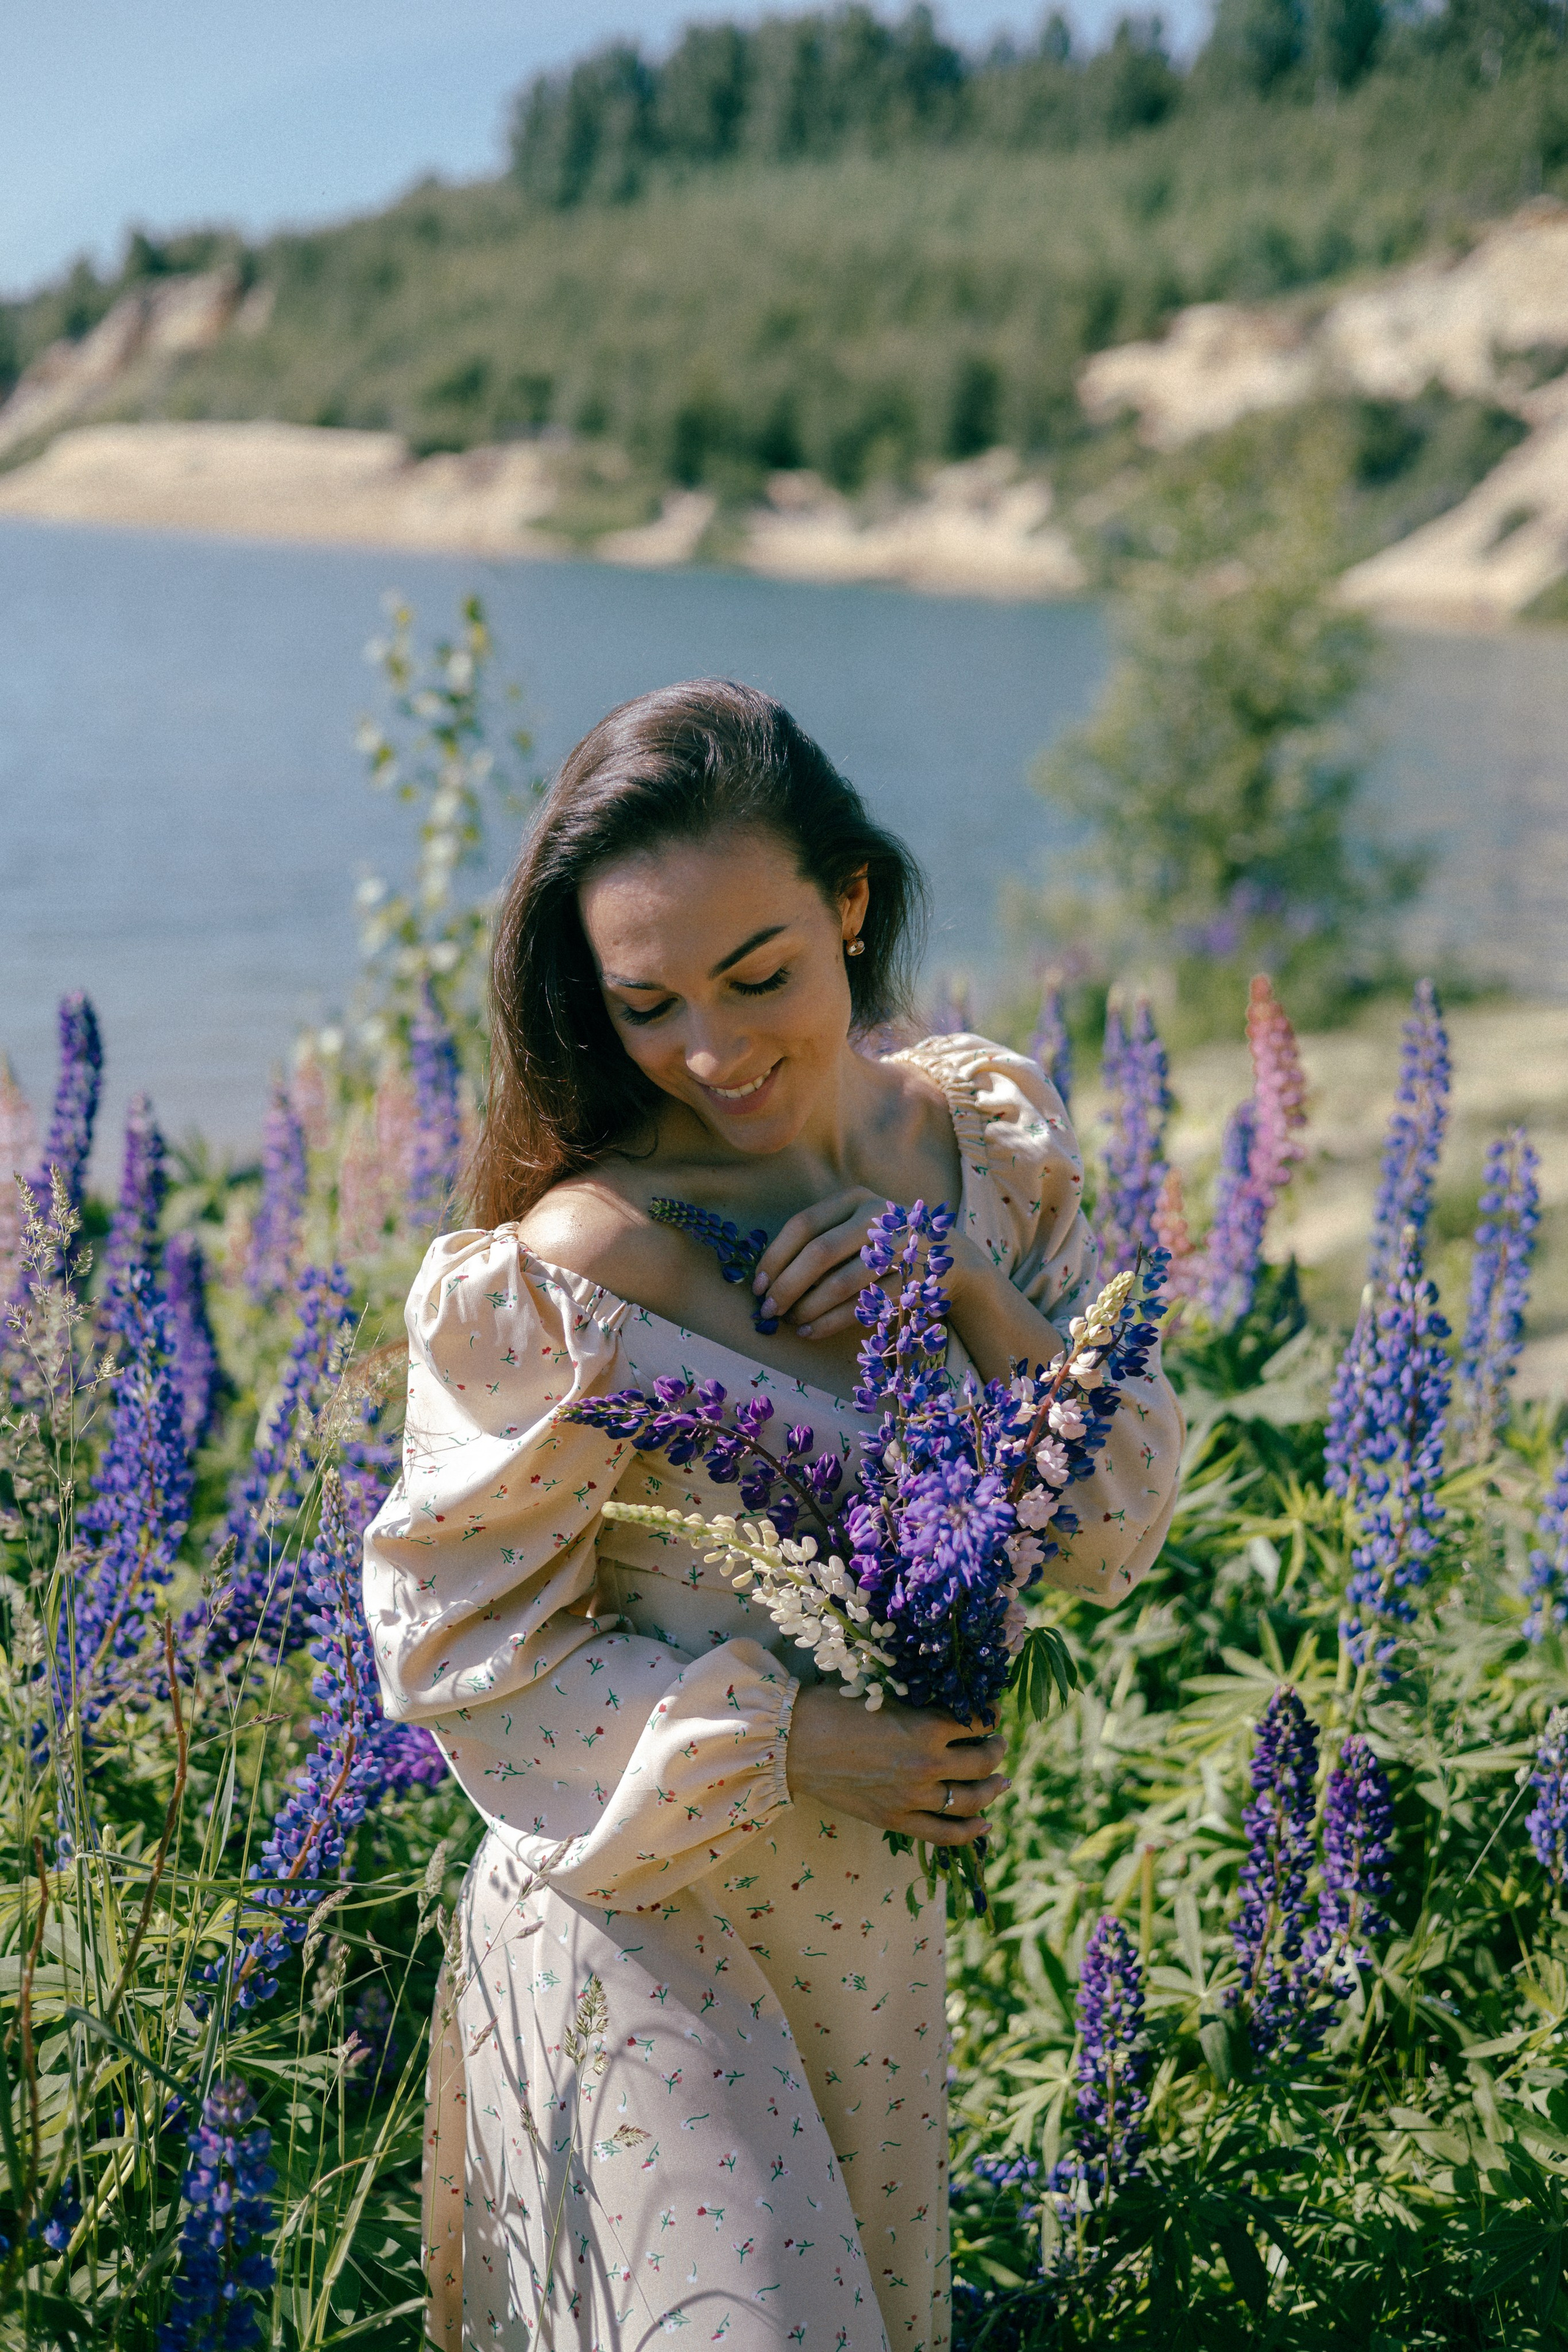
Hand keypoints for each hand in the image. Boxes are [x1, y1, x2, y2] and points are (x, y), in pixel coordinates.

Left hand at [752, 1188, 988, 1341]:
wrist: (950, 1260)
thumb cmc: (883, 1247)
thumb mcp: (854, 1229)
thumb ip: (817, 1243)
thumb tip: (765, 1280)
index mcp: (856, 1199)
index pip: (803, 1224)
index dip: (775, 1257)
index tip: (757, 1286)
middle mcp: (878, 1217)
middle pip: (819, 1252)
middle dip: (787, 1286)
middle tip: (767, 1311)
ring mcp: (899, 1249)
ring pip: (840, 1282)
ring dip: (807, 1308)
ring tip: (790, 1323)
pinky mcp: (912, 1282)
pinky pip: (862, 1306)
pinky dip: (830, 1323)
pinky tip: (810, 1331)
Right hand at [784, 1683, 1008, 1846]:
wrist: (795, 1743)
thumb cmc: (836, 1707)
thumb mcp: (887, 1696)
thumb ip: (922, 1707)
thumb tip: (955, 1710)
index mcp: (927, 1727)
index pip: (978, 1722)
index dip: (991, 1715)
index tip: (991, 1712)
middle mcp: (928, 1765)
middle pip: (984, 1761)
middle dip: (996, 1749)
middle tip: (997, 1743)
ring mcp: (914, 1798)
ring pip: (972, 1799)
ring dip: (993, 1788)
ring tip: (1000, 1780)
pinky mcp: (897, 1821)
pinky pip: (946, 1833)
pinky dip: (970, 1830)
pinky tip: (983, 1822)